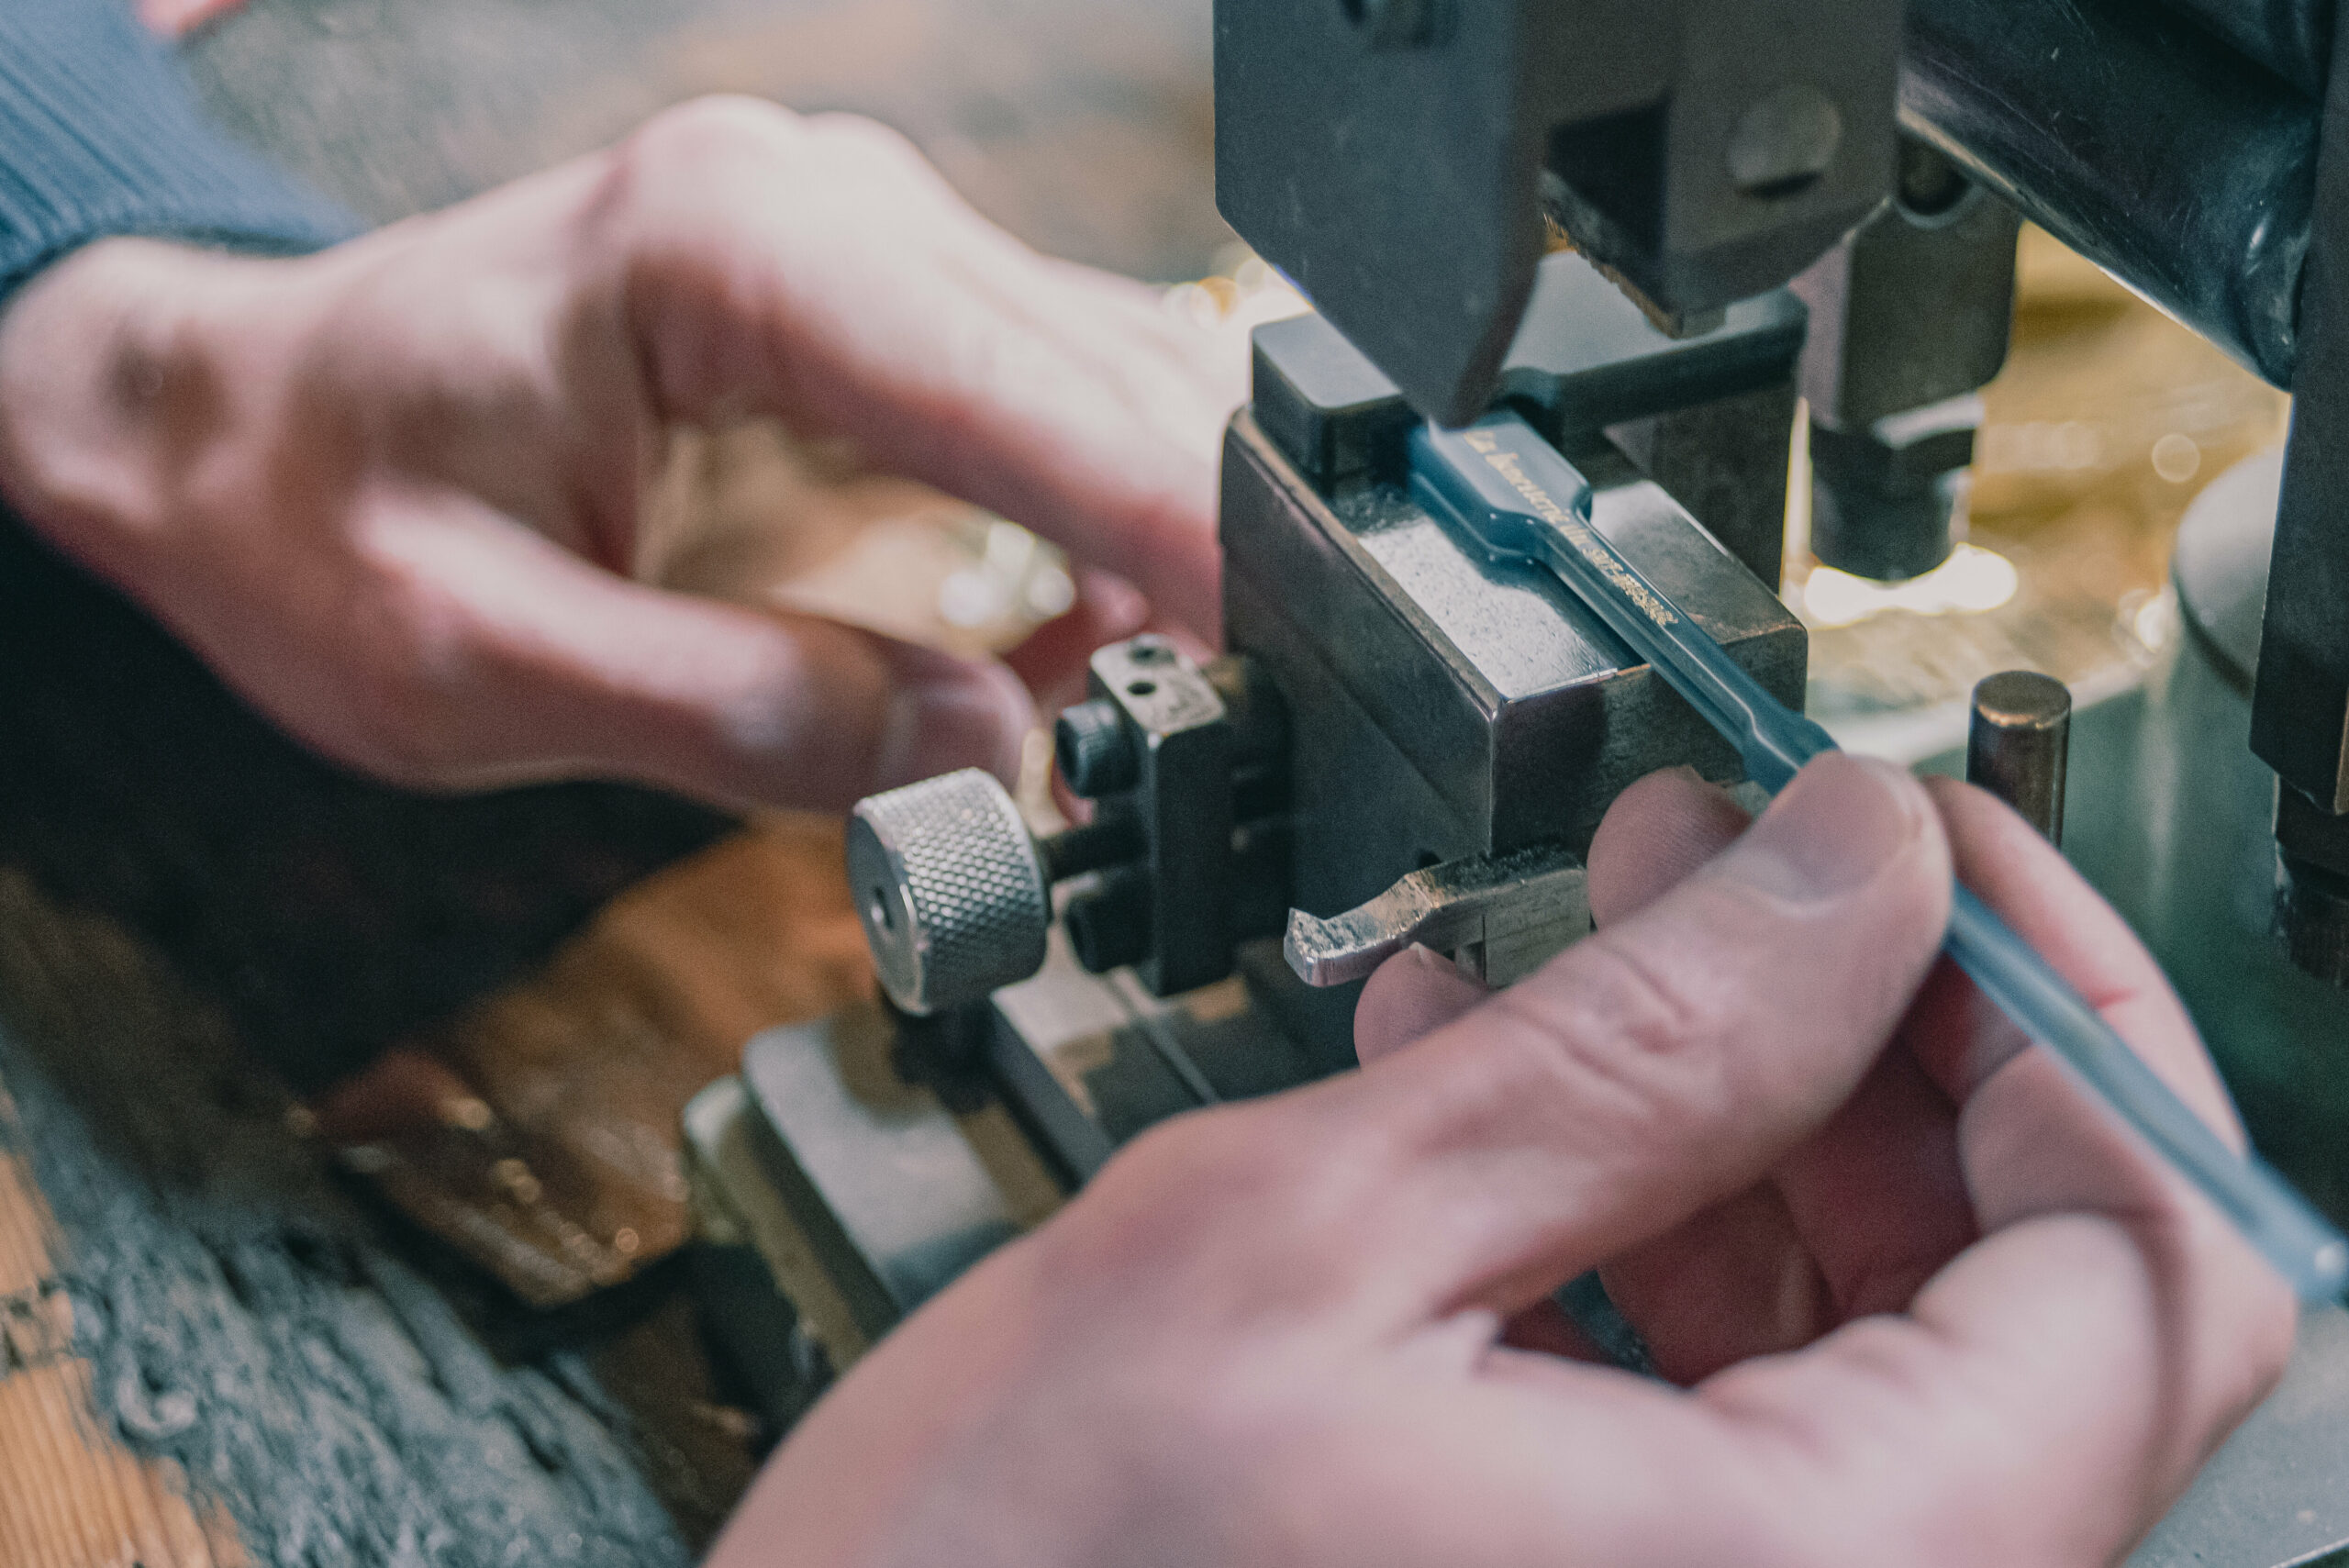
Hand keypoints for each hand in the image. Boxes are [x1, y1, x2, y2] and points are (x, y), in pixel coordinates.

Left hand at [0, 98, 1239, 811]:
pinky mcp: (881, 313)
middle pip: (1109, 363)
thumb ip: (741, 716)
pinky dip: (1114, 524)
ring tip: (1224, 700)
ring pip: (1112, 376)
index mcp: (723, 252)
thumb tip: (983, 763)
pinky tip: (1100, 639)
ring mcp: (864, 248)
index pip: (1020, 381)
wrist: (248, 422)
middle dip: (1229, 539)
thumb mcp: (475, 662)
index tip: (1316, 632)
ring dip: (1187, 533)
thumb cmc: (318, 517)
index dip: (1185, 516)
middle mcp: (821, 209)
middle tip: (1311, 714)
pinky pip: (1054, 407)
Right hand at [712, 757, 2293, 1567]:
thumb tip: (1848, 872)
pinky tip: (1504, 1112)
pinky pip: (1739, 1437)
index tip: (1920, 859)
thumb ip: (1632, 1046)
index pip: (2147, 1268)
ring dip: (1752, 1128)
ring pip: (1882, 1361)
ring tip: (1587, 957)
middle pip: (2034, 1310)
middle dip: (1889, 1045)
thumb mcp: (1311, 1240)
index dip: (2057, 1009)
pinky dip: (1655, 1252)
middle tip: (1742, 878)